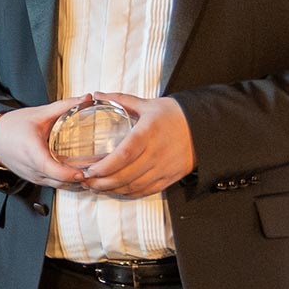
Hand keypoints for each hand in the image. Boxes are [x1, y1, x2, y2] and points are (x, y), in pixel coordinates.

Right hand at [0, 95, 91, 189]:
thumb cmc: (12, 126)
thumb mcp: (38, 113)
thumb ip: (64, 107)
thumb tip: (86, 99)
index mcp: (31, 151)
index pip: (50, 169)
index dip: (67, 174)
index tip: (82, 173)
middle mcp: (32, 168)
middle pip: (59, 181)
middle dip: (78, 179)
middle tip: (97, 171)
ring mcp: (33, 177)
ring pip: (58, 186)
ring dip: (74, 182)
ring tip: (91, 173)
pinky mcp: (35, 179)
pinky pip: (54, 185)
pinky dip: (67, 181)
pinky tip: (78, 173)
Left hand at [78, 93, 195, 199]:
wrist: (202, 127)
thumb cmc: (173, 115)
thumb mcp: (147, 104)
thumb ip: (120, 100)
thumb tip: (97, 94)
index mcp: (148, 134)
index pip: (124, 155)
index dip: (105, 166)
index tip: (90, 169)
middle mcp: (156, 154)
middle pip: (126, 175)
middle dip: (102, 182)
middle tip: (86, 181)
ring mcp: (163, 168)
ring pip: (134, 186)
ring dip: (112, 190)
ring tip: (95, 187)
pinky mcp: (169, 178)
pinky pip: (146, 191)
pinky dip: (128, 193)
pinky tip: (115, 190)